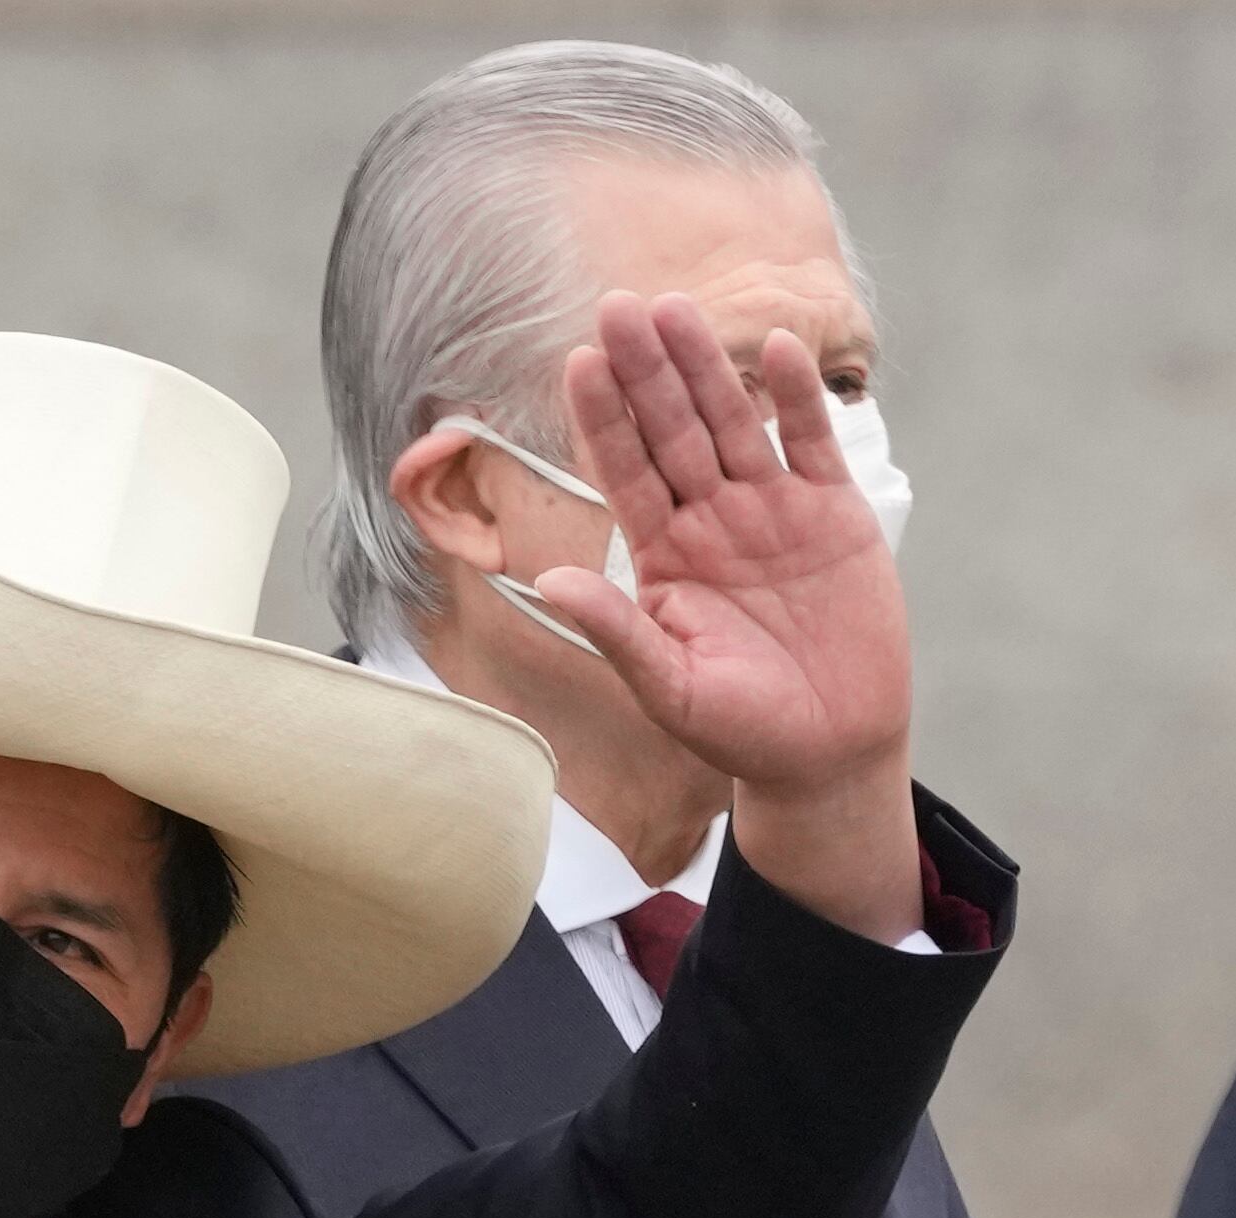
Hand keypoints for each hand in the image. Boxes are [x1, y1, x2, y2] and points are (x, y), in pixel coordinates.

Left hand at [535, 292, 920, 937]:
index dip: (603, 417)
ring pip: (731, 424)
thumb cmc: (737, 727)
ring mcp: (771, 512)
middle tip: (619, 304)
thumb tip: (546, 581)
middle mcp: (709, 522)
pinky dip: (797, 400)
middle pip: (671, 431)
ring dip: (707, 367)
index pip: (624, 471)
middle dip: (646, 370)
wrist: (826, 750)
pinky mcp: (834, 515)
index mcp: (662, 557)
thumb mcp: (665, 684)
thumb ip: (614, 628)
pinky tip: (777, 349)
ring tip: (677, 308)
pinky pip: (809, 445)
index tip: (578, 361)